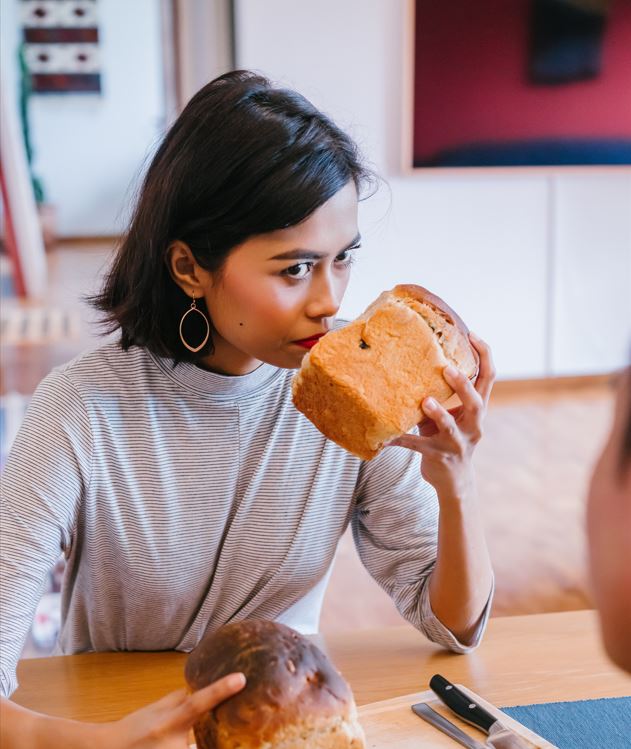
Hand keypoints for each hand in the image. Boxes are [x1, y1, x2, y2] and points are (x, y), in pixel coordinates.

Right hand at [99, 672, 245, 748]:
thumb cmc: (134, 728)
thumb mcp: (157, 709)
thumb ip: (181, 699)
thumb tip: (203, 689)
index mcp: (169, 723)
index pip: (198, 703)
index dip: (220, 690)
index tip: (241, 679)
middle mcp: (172, 745)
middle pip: (206, 737)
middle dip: (219, 732)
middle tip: (245, 730)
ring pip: (200, 745)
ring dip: (205, 740)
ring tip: (175, 730)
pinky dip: (194, 744)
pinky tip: (176, 740)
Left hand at [388, 333, 495, 500]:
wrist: (452, 480)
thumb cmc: (447, 438)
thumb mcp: (449, 414)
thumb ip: (439, 393)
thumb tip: (414, 360)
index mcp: (477, 409)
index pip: (488, 378)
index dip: (484, 355)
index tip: (472, 334)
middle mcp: (473, 425)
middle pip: (476, 402)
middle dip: (462, 385)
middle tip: (447, 367)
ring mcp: (457, 443)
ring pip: (451, 426)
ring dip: (438, 413)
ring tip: (425, 401)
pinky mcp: (439, 457)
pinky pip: (417, 447)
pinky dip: (400, 440)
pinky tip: (385, 437)